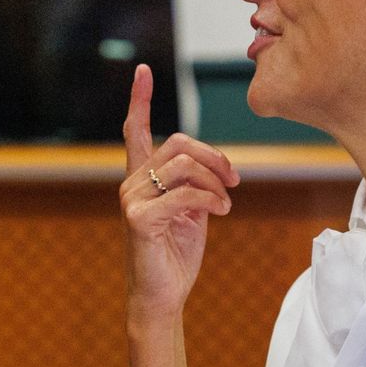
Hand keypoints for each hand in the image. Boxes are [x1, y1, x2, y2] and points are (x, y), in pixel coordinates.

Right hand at [121, 64, 238, 316]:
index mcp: (142, 177)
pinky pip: (186, 194)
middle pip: (178, 144)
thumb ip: (197, 184)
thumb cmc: (175, 254)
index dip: (140, 99)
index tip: (143, 70)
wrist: (162, 296)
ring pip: (184, 167)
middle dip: (213, 157)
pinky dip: (212, 200)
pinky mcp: (139, 219)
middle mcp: (131, 183)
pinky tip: (221, 212)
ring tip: (226, 202)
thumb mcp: (192, 211)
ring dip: (216, 182)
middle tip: (234, 179)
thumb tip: (216, 167)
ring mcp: (132, 200)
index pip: (136, 130)